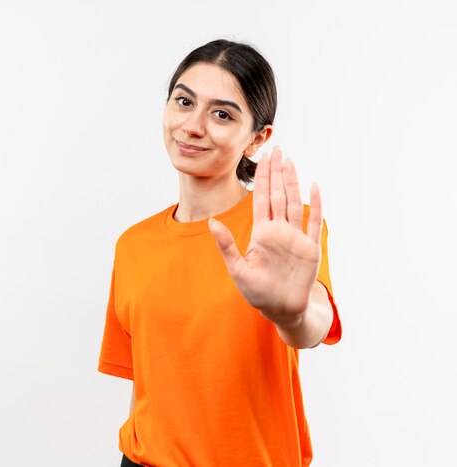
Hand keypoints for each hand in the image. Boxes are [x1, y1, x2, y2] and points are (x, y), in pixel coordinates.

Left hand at [209, 147, 321, 326]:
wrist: (281, 309)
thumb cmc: (258, 292)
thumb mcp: (238, 269)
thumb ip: (226, 245)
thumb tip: (211, 221)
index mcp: (261, 233)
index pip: (261, 199)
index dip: (261, 179)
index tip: (262, 159)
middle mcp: (279, 230)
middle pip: (277, 195)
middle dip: (277, 173)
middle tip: (277, 150)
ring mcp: (295, 237)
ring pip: (293, 203)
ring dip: (292, 183)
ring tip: (290, 162)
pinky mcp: (310, 248)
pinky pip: (313, 223)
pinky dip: (314, 205)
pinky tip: (313, 187)